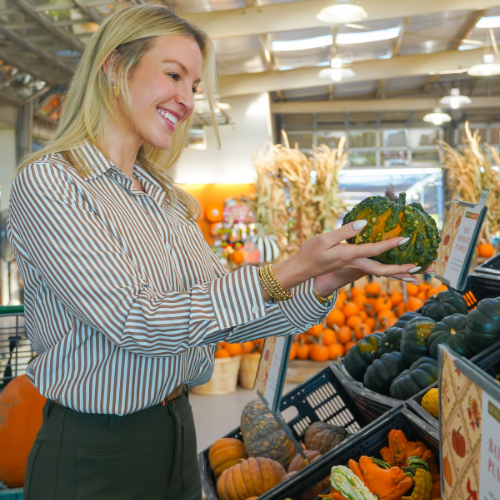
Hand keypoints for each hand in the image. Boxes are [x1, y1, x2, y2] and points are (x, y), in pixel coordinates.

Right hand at [287, 220, 429, 295]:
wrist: (302, 269)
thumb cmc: (310, 252)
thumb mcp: (324, 239)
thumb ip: (345, 232)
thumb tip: (364, 224)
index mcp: (348, 255)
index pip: (373, 250)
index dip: (389, 245)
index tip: (404, 239)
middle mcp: (354, 263)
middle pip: (382, 270)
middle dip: (401, 270)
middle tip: (418, 269)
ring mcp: (354, 267)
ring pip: (380, 272)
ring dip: (397, 273)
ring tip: (413, 275)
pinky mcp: (352, 267)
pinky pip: (374, 270)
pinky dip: (387, 271)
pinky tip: (394, 268)